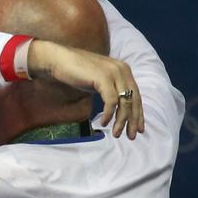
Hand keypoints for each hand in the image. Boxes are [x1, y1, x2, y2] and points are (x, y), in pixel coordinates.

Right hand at [27, 41, 143, 138]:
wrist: (59, 60)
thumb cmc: (76, 72)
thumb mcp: (98, 81)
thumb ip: (109, 89)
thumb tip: (116, 106)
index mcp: (124, 71)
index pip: (136, 95)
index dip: (138, 113)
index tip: (138, 128)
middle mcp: (123, 70)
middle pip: (134, 100)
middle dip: (133, 120)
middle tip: (131, 136)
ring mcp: (114, 73)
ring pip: (124, 102)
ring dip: (121, 120)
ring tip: (116, 133)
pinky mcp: (103, 78)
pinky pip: (111, 101)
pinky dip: (109, 114)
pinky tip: (103, 123)